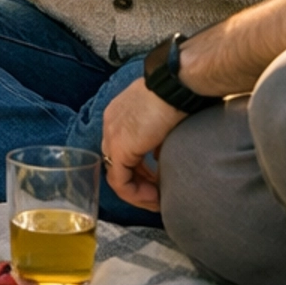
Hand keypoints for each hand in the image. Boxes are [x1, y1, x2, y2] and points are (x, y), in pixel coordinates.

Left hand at [99, 76, 183, 210]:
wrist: (175, 85)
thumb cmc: (176, 96)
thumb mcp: (162, 121)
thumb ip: (156, 140)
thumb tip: (159, 158)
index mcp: (118, 114)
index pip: (122, 150)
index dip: (140, 169)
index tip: (158, 180)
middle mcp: (110, 124)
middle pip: (118, 164)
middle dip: (139, 183)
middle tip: (158, 194)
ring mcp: (112, 136)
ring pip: (117, 176)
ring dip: (138, 192)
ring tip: (158, 199)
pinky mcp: (120, 148)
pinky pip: (121, 182)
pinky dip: (137, 194)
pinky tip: (155, 197)